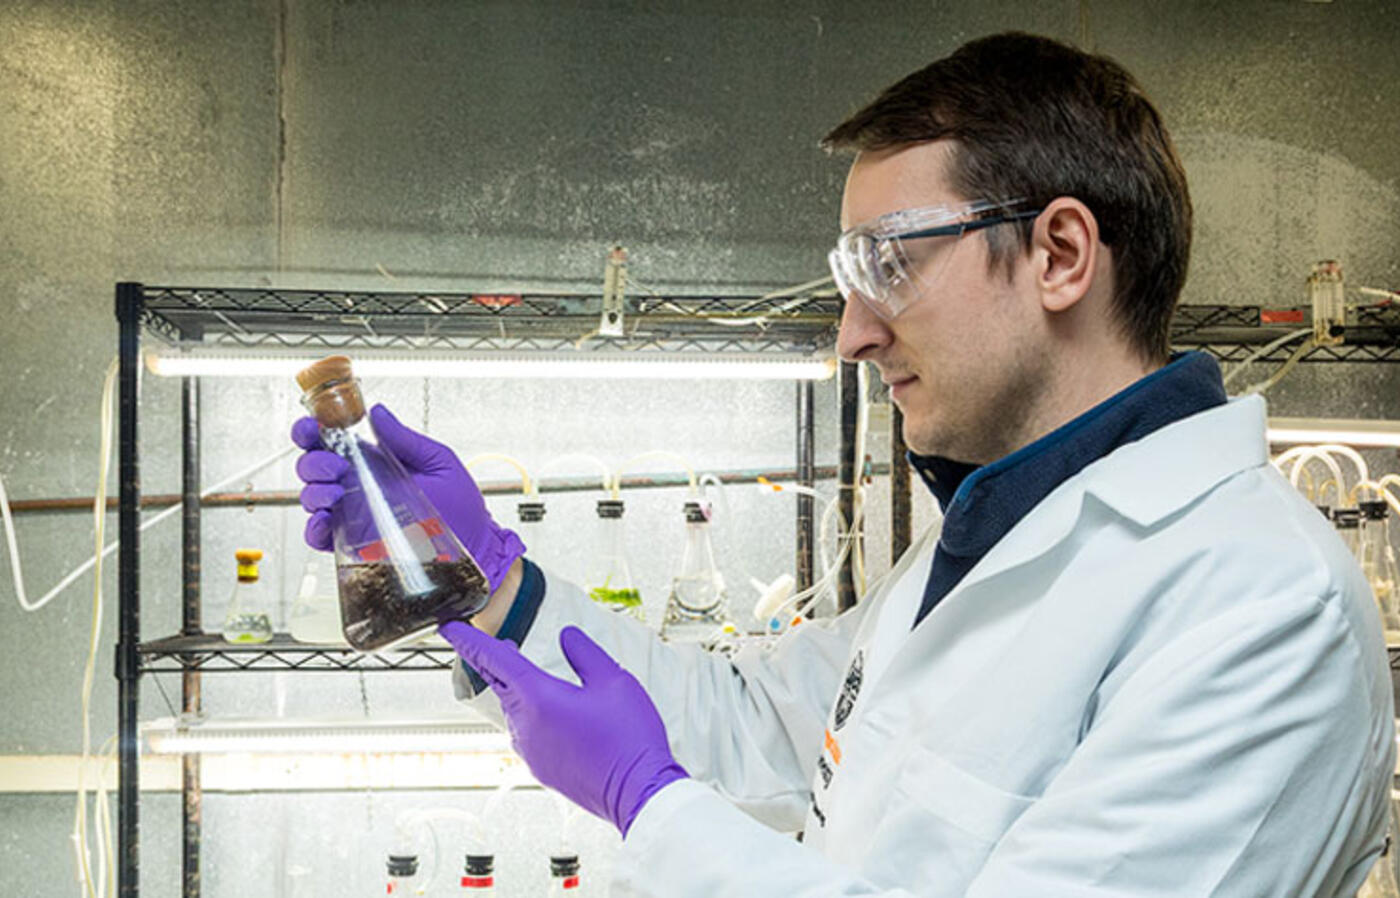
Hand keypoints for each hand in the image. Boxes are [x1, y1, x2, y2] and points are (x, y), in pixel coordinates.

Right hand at [291, 405, 525, 592]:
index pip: (332, 440)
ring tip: (336, 492)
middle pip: (314, 467)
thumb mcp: (439, 463)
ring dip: (314, 491)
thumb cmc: (462, 506)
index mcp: (374, 462)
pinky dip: (315, 528)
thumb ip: (406, 440)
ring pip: (312, 498)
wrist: (474, 545)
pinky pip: (321, 536)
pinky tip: (326, 520)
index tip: (312, 426)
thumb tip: (378, 413)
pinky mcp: (355, 543)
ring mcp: (354, 515)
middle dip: (314, 462)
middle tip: (336, 465)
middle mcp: (359, 486)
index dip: (313, 430)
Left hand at [439, 621, 688, 835]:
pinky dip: (534, 717)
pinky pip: (527, 734)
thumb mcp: (613, 681)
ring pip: (514, 710)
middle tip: (500, 645)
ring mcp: (530, 750)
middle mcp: (525, 725)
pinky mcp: (540, 768)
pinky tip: (557, 716)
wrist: (638, 791)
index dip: (468, 640)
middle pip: (501, 683)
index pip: (491, 659)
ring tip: (539, 680)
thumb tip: (567, 637)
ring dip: (521, 691)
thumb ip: (584, 653)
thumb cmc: (629, 739)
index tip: (450, 628)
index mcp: (538, 697)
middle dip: (498, 662)